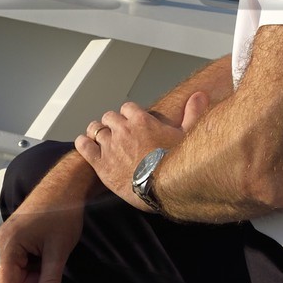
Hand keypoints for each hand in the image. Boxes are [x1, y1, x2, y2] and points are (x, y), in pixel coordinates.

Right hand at [0, 161, 89, 282]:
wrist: (68, 184)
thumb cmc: (63, 210)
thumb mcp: (59, 251)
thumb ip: (50, 282)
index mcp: (9, 243)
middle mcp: (4, 240)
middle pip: (13, 279)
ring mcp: (10, 236)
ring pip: (19, 270)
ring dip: (36, 275)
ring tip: (55, 261)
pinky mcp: (18, 234)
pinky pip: (23, 259)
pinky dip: (37, 265)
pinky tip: (50, 256)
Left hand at [74, 92, 209, 207]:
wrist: (165, 187)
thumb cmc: (178, 163)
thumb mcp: (188, 135)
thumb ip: (192, 113)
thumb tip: (199, 95)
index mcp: (141, 120)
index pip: (127, 108)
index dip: (128, 115)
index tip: (131, 122)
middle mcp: (122, 129)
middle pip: (109, 117)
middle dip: (112, 123)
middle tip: (117, 133)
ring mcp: (110, 146)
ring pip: (95, 129)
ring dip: (97, 132)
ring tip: (100, 139)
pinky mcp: (100, 164)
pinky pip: (84, 147)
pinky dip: (83, 143)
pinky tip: (84, 144)